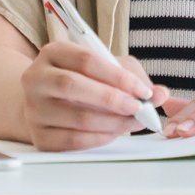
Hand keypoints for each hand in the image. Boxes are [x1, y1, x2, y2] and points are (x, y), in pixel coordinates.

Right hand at [20, 41, 169, 151]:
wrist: (46, 103)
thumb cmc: (82, 81)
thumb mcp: (105, 68)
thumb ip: (133, 77)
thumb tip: (160, 95)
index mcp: (53, 52)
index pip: (86, 60)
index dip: (117, 76)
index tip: (143, 90)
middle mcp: (36, 78)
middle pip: (73, 85)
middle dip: (112, 99)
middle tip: (138, 108)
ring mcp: (34, 109)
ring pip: (76, 117)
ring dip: (112, 123)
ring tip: (132, 122)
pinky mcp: (39, 136)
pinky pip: (72, 141)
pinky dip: (99, 138)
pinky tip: (114, 133)